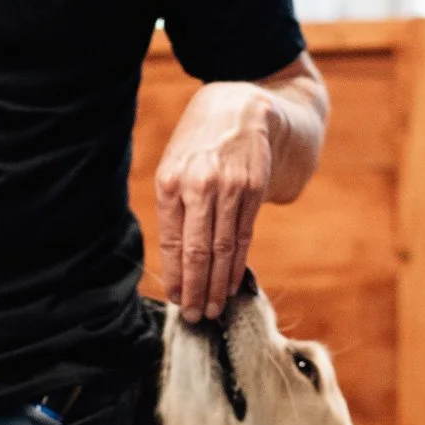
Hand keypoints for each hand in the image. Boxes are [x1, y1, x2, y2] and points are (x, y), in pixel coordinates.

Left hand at [155, 82, 276, 321]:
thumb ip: (173, 207)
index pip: (171, 243)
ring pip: (223, 249)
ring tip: (214, 308)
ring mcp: (229, 189)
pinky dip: (237, 264)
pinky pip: (244, 236)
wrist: (239, 107)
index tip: (177, 301)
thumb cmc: (199, 143)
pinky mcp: (254, 190)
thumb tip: (174, 260)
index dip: (175, 276)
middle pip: (198, 251)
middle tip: (195, 317)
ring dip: (218, 284)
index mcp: (170, 183)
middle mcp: (199, 186)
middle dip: (196, 289)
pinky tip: (232, 284)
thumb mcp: (174, 166)